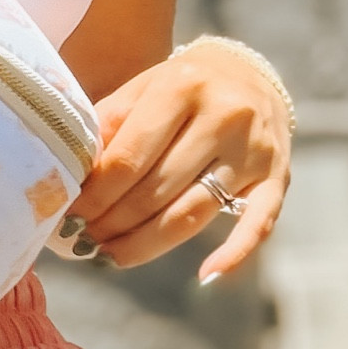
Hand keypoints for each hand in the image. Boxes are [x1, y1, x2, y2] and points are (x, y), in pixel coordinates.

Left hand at [69, 43, 291, 281]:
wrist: (247, 72)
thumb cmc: (179, 88)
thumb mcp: (139, 89)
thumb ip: (107, 125)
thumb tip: (70, 177)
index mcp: (182, 87)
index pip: (129, 158)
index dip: (95, 195)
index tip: (69, 215)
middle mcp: (224, 116)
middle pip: (157, 190)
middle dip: (113, 222)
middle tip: (83, 240)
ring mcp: (255, 149)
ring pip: (194, 213)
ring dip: (147, 244)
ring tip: (110, 255)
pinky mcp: (278, 176)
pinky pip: (258, 223)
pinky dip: (234, 254)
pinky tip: (206, 276)